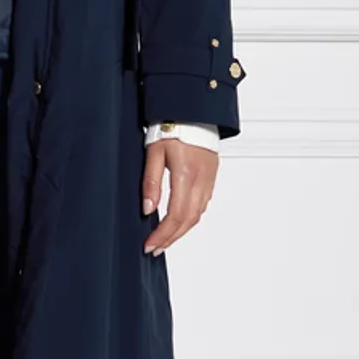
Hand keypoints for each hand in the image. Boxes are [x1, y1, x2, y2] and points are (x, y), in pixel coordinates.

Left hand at [141, 137, 216, 253]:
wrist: (194, 110)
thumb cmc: (172, 126)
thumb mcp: (153, 152)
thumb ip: (151, 182)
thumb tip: (147, 209)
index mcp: (186, 175)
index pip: (175, 215)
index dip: (162, 234)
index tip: (150, 245)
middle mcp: (201, 181)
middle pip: (188, 220)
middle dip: (170, 238)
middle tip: (154, 249)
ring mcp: (209, 180)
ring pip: (197, 215)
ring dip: (180, 231)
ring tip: (164, 240)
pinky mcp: (211, 177)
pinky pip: (202, 205)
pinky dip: (189, 219)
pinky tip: (178, 222)